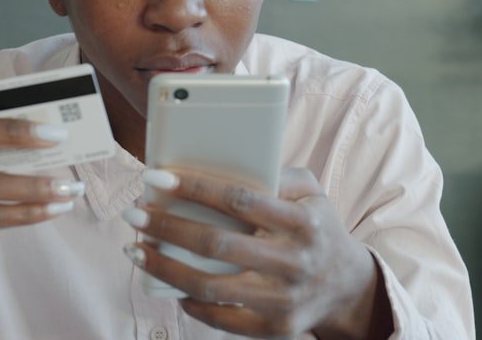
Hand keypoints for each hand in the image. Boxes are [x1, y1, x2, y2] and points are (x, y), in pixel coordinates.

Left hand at [123, 168, 388, 339]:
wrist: (347, 287)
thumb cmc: (317, 227)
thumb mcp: (311, 192)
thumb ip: (278, 172)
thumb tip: (227, 159)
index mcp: (301, 222)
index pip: (240, 200)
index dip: (195, 188)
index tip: (156, 179)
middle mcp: (292, 261)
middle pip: (216, 244)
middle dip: (166, 227)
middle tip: (134, 213)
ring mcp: (282, 299)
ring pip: (210, 287)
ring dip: (164, 267)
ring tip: (135, 249)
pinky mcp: (274, 328)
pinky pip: (221, 319)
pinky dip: (189, 303)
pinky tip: (167, 283)